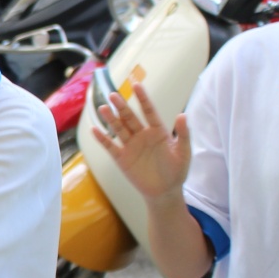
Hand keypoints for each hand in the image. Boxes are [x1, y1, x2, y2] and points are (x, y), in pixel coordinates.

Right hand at [90, 82, 190, 200]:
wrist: (165, 192)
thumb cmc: (176, 171)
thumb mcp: (184, 153)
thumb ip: (183, 134)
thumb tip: (183, 114)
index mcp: (158, 131)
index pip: (149, 111)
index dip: (143, 99)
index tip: (136, 85)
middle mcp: (142, 135)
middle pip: (130, 118)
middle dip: (122, 107)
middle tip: (114, 95)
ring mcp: (131, 146)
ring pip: (119, 129)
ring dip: (111, 119)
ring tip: (103, 107)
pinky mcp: (122, 158)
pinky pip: (110, 146)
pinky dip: (102, 138)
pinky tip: (94, 129)